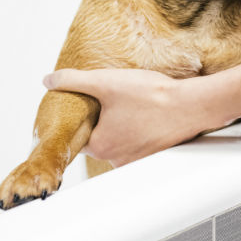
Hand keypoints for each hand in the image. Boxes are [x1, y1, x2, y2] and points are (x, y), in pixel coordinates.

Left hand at [43, 68, 206, 166]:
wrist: (192, 105)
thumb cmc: (153, 96)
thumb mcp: (106, 82)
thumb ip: (74, 80)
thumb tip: (49, 80)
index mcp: (101, 145)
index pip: (79, 135)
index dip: (82, 118)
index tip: (89, 106)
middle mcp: (117, 158)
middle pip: (101, 139)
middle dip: (104, 121)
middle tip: (114, 101)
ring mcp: (138, 160)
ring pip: (121, 141)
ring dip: (124, 126)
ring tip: (133, 106)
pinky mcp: (155, 156)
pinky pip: (140, 144)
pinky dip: (141, 131)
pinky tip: (148, 115)